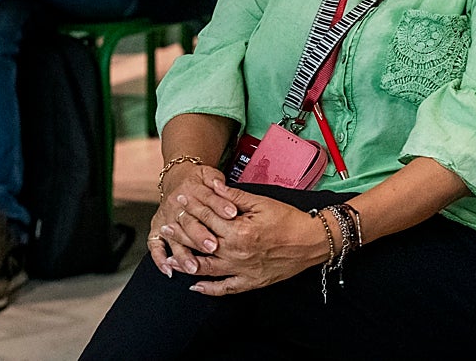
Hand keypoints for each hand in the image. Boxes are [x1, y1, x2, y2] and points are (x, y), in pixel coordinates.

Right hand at [148, 163, 236, 276]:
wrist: (176, 179)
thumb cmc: (197, 180)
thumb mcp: (208, 174)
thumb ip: (217, 180)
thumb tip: (222, 185)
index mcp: (191, 190)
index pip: (207, 198)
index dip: (220, 206)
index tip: (232, 215)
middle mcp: (175, 206)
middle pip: (189, 222)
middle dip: (200, 235)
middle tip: (213, 247)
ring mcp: (165, 219)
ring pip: (174, 238)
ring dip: (183, 253)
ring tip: (193, 267)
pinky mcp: (157, 229)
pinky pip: (155, 245)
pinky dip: (159, 259)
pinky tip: (169, 270)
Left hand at [165, 179, 327, 294]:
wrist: (311, 242)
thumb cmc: (287, 219)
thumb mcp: (260, 202)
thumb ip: (233, 196)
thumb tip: (213, 186)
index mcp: (238, 230)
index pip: (207, 217)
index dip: (191, 207)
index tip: (178, 200)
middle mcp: (237, 253)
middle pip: (201, 243)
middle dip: (181, 233)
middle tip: (164, 226)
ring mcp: (242, 270)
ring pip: (206, 268)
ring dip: (186, 262)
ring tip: (169, 257)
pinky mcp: (250, 282)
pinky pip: (225, 289)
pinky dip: (208, 289)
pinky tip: (194, 286)